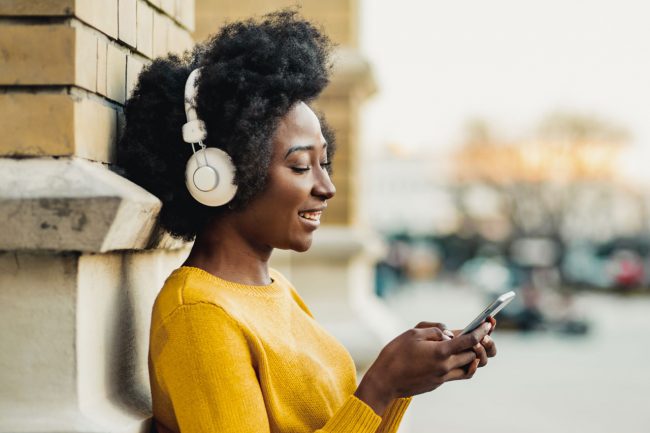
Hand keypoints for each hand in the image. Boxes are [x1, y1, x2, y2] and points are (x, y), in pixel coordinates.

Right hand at [355, 321, 492, 414]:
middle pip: (473, 355)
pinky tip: (454, 356)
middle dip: (480, 343)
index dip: (482, 330)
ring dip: (473, 356)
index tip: (488, 323)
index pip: (469, 340)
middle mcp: (445, 366)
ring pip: (469, 367)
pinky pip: (457, 374)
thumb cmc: (395, 354)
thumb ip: (435, 330)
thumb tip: (449, 333)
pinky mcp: (437, 383)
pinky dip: (462, 364)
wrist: (384, 381)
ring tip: (469, 346)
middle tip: (480, 333)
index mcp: (440, 351)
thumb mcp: (413, 333)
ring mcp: (442, 377)